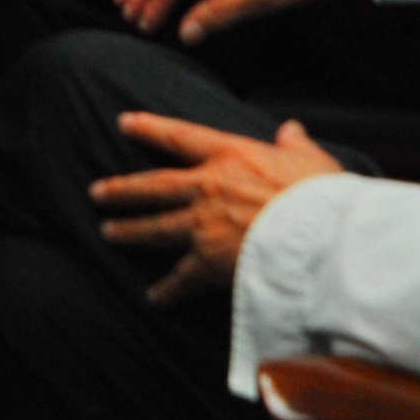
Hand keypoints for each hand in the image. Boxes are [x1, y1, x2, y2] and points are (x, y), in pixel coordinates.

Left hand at [91, 111, 348, 302]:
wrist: (322, 238)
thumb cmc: (320, 195)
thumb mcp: (311, 159)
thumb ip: (295, 143)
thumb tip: (291, 129)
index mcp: (231, 155)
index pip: (180, 136)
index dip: (150, 128)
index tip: (124, 122)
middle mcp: (208, 186)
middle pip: (154, 186)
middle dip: (123, 189)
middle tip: (97, 192)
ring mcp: (204, 224)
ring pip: (155, 227)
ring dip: (130, 231)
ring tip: (108, 232)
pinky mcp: (209, 262)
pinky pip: (181, 278)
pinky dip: (167, 289)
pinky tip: (153, 297)